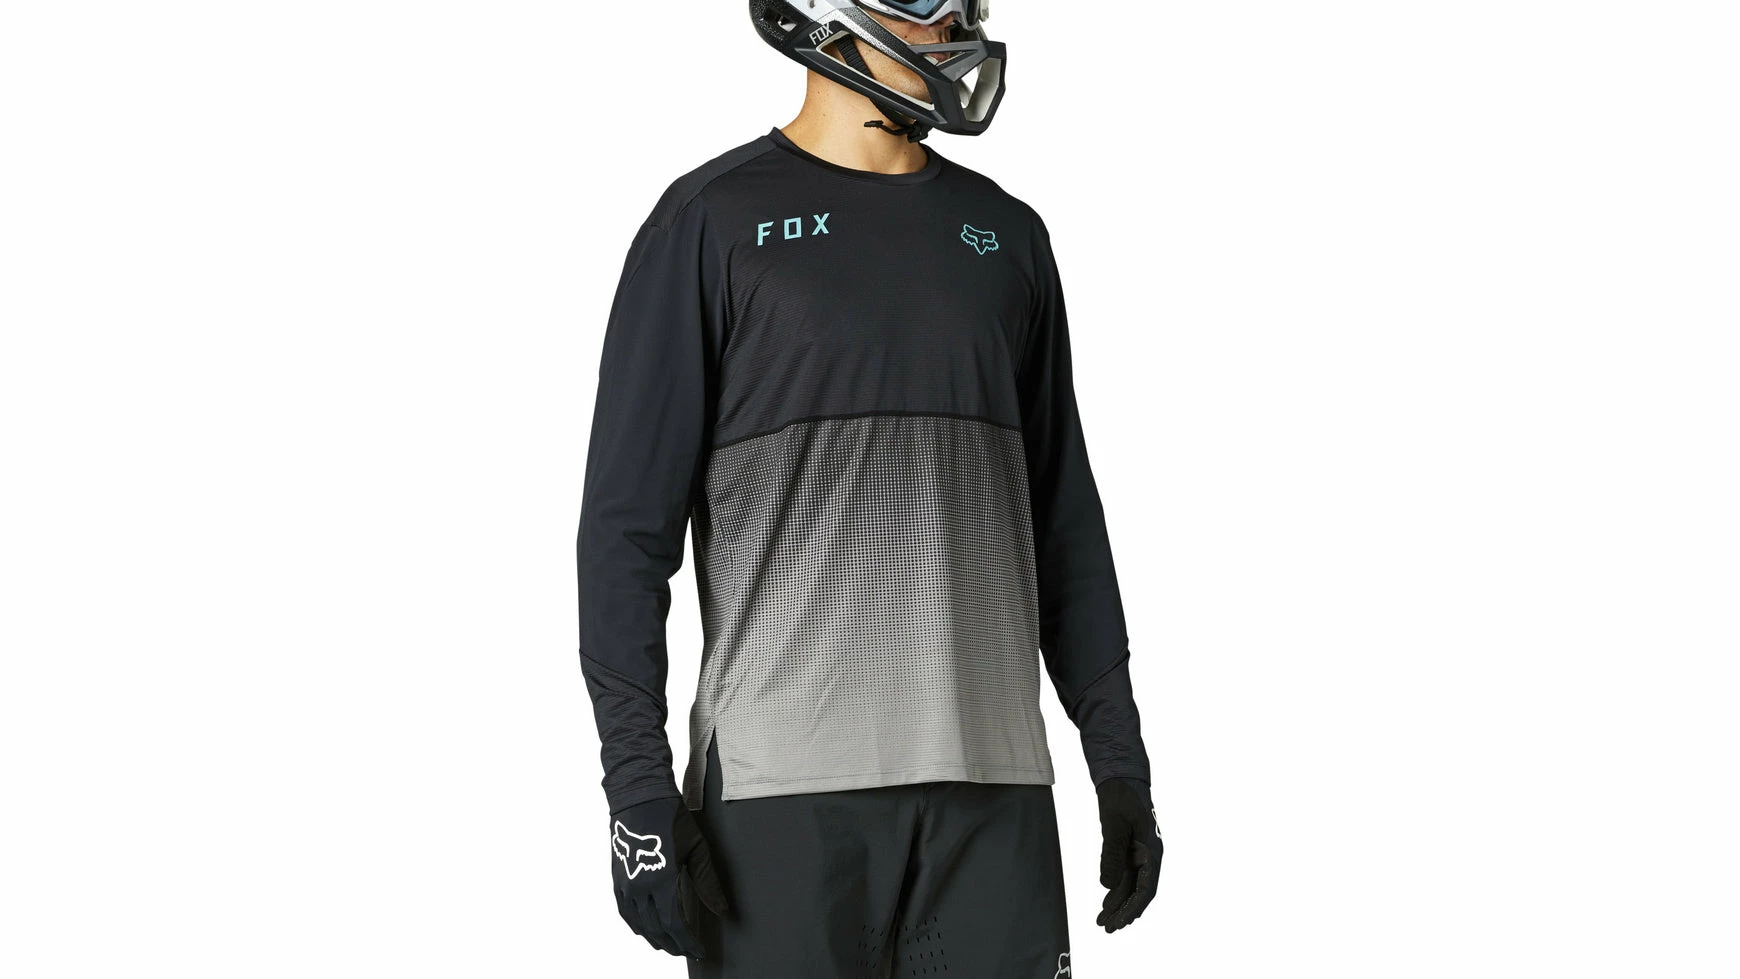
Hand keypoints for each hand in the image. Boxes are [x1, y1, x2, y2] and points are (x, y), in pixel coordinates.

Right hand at [608, 796, 730, 957]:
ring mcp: (626, 884)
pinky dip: (635, 925)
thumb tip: (722, 909)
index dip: (688, 942)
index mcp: (662, 880)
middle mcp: (640, 887)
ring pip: (639, 925)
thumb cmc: (672, 819)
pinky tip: (644, 929)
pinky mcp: (618, 878)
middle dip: (674, 945)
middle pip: (656, 930)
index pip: (675, 924)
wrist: (640, 798)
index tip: (699, 951)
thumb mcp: (697, 849)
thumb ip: (708, 882)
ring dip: (655, 939)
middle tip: (687, 951)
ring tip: (669, 945)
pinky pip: (624, 912)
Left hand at [1096, 778, 1162, 932]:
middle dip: (1124, 912)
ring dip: (1119, 904)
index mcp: (1152, 850)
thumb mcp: (1113, 825)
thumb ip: (1111, 854)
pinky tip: (1106, 902)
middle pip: (1139, 891)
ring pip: (1131, 886)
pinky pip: (1126, 875)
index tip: (1120, 922)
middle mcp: (1150, 855)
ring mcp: (1141, 854)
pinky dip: (1116, 890)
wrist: (1121, 777)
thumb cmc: (1120, 797)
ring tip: (1103, 921)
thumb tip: (1107, 886)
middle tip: (1107, 928)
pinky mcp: (1131, 850)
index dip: (1133, 908)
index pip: (1146, 888)